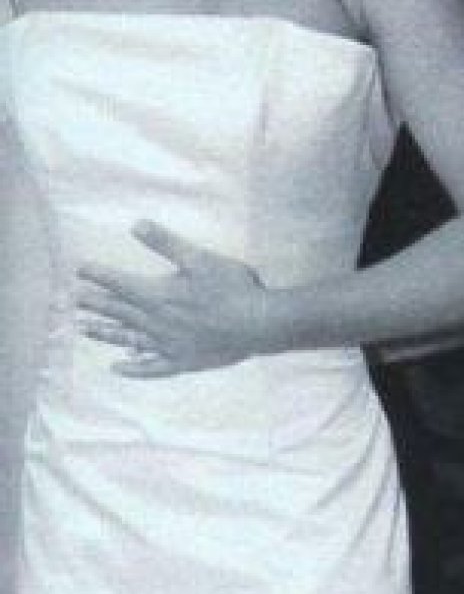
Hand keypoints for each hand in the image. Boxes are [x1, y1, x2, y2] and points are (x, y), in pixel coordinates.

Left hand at [76, 220, 265, 376]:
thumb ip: (165, 243)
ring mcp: (167, 345)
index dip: (98, 275)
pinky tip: (117, 368)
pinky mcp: (181, 362)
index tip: (80, 270)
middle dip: (95, 304)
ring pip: (128, 339)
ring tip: (84, 330)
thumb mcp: (198, 258)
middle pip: (119, 312)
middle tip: (75, 300)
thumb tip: (135, 224)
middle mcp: (156, 322)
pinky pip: (150, 368)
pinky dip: (133, 368)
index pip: (120, 283)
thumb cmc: (231, 287)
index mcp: (158, 295)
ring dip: (105, 334)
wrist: (258, 324)